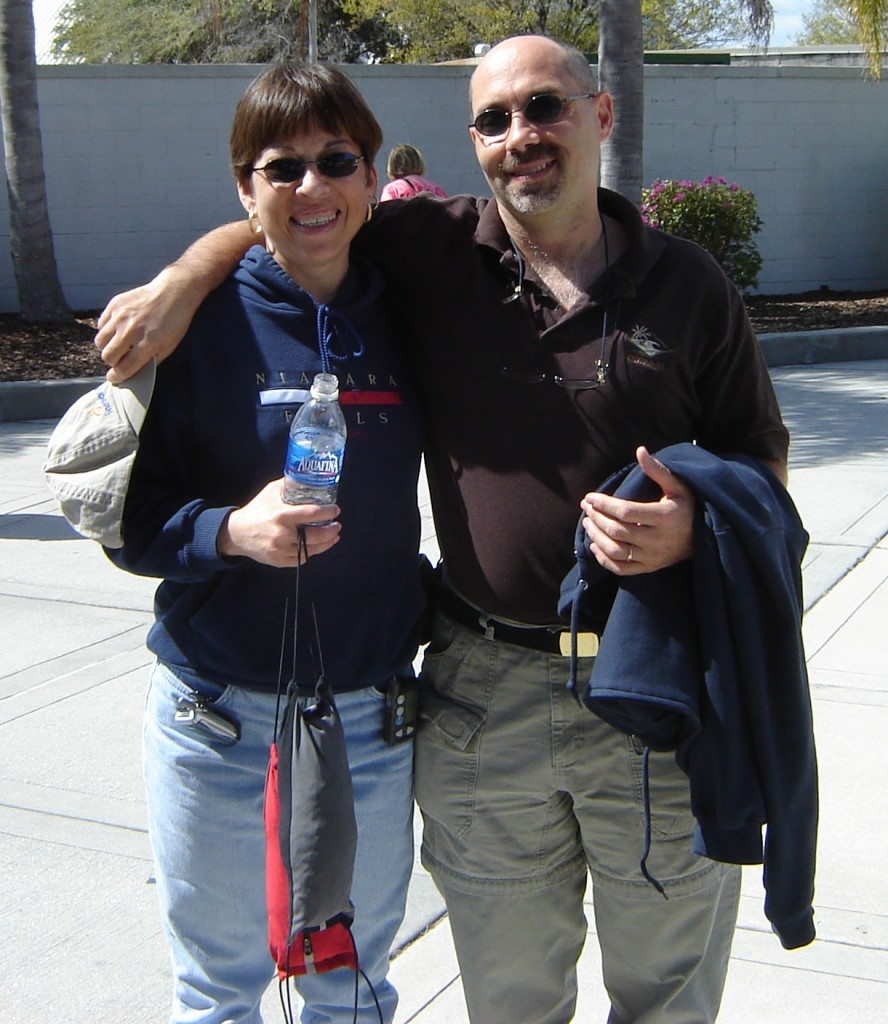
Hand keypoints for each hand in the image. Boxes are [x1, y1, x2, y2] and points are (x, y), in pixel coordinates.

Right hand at [94, 266, 203, 382]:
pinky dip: (106, 331)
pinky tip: (117, 330)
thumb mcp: (169, 346)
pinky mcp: (115, 304)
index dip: (117, 377)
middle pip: (108, 356)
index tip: (114, 378)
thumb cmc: (175, 322)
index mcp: (148, 343)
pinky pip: (101, 325)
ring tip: (117, 345)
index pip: (124, 367)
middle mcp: (131, 330)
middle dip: (112, 363)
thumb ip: (151, 360)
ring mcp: (121, 316)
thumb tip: (133, 371)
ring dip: (107, 347)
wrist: (173, 292)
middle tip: (119, 360)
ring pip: (100, 342)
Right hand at [217, 479, 341, 567]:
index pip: (312, 514)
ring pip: (311, 550)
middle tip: (337, 525)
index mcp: (281, 515)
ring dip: (326, 543)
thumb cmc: (256, 510)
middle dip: (331, 530)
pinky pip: (302, 559)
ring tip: (334, 536)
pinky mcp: (279, 561)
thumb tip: (307, 476)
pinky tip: (318, 546)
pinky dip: (312, 553)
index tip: (336, 510)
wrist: (236, 533)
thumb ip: (289, 485)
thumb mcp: (270, 492)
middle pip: (316, 535)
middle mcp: (282, 534)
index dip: (328, 512)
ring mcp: (281, 550)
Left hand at [580, 446, 693, 575]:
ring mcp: (653, 557)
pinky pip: (621, 569)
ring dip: (596, 537)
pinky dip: (604, 559)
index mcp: (665, 517)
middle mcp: (658, 540)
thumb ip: (657, 470)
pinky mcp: (650, 568)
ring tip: (587, 523)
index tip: (590, 497)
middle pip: (617, 531)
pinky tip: (594, 546)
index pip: (626, 512)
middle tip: (587, 507)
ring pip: (616, 551)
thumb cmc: (687, 506)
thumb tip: (640, 450)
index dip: (605, 504)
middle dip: (597, 518)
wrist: (704, 537)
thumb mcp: (678, 485)